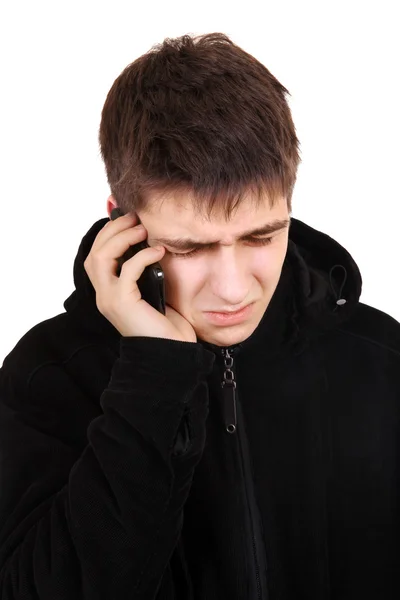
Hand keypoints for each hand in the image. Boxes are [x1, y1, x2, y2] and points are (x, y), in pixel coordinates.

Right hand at [83, 212, 196, 341]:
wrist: (171, 353)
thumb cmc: (166, 325)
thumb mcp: (153, 292)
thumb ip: (145, 273)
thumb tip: (151, 244)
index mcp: (108, 292)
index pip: (96, 255)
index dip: (108, 233)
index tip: (128, 218)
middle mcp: (104, 295)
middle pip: (95, 253)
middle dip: (113, 229)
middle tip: (135, 218)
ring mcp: (110, 299)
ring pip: (101, 258)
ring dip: (122, 238)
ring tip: (142, 229)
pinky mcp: (122, 303)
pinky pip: (127, 270)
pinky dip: (142, 256)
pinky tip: (158, 251)